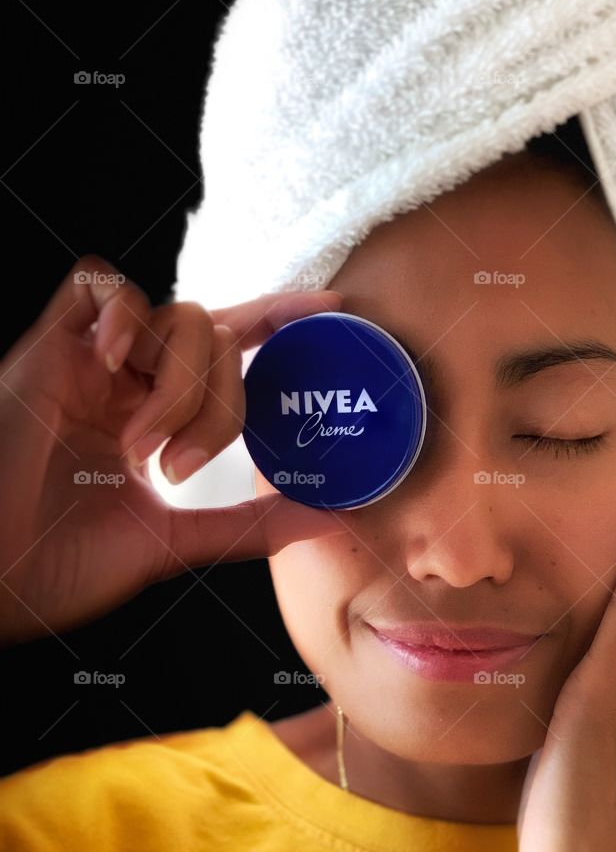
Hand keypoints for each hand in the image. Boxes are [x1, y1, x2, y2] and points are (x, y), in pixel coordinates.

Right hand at [0, 254, 348, 645]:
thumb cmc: (60, 567)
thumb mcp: (173, 544)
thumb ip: (247, 527)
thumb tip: (327, 517)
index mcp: (153, 418)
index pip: (224, 350)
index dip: (277, 319)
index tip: (334, 310)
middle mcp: (124, 383)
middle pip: (213, 335)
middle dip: (220, 402)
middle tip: (181, 465)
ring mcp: (87, 363)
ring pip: (174, 314)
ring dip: (179, 384)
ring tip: (142, 444)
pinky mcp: (45, 350)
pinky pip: (96, 283)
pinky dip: (121, 316)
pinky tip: (112, 365)